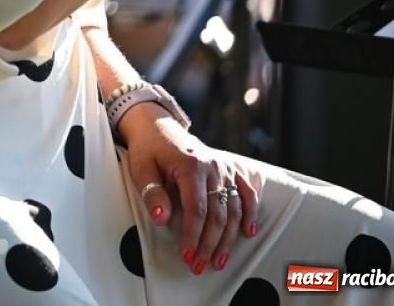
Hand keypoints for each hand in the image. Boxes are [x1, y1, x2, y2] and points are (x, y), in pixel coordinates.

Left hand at [120, 106, 261, 275]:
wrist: (158, 126)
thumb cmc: (148, 149)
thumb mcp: (142, 169)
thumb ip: (152, 193)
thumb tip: (160, 219)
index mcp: (191, 166)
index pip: (196, 210)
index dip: (193, 236)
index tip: (187, 256)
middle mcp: (213, 168)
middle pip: (217, 214)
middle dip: (209, 244)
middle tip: (199, 266)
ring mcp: (225, 169)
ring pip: (233, 209)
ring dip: (228, 238)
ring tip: (219, 260)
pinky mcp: (230, 170)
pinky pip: (247, 193)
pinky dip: (251, 213)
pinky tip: (248, 232)